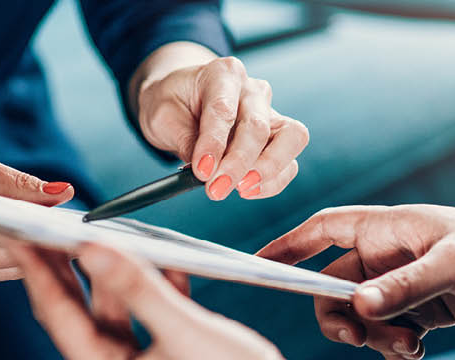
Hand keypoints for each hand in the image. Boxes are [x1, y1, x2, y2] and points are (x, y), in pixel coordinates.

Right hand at [0, 131, 73, 292]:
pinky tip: (26, 242)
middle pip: (21, 257)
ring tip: (54, 229)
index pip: (13, 238)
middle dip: (49, 241)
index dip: (49, 234)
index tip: (78, 227)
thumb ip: (17, 183)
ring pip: (18, 268)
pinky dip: (20, 257)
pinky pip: (6, 272)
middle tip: (78, 226)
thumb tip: (62, 192)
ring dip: (38, 251)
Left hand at [10, 243, 304, 359]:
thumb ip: (136, 287)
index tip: (21, 236)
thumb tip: (92, 251)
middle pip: (83, 318)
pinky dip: (153, 297)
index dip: (37, 272)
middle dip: (69, 273)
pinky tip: (165, 267)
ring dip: (117, 280)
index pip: (58, 317)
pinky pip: (152, 329)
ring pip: (120, 320)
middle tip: (53, 231)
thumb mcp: (184, 331)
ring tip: (109, 239)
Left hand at [133, 43, 308, 200]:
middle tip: (217, 189)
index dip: (214, 144)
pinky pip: (289, 161)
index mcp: (223, 74)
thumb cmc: (173, 102)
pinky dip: (273, 181)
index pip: (224, 110)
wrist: (183, 100)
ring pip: (291, 139)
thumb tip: (206, 171)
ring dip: (268, 171)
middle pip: (258, 126)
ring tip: (240, 189)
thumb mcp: (163, 116)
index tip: (202, 171)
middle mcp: (252, 90)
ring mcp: (270, 112)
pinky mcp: (278, 137)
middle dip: (238, 163)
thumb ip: (184, 140)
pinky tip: (247, 190)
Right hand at [257, 201, 454, 359]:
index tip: (259, 264)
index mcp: (386, 229)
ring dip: (372, 336)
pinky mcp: (425, 309)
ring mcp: (404, 283)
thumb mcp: (453, 264)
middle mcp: (388, 255)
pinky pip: (389, 331)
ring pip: (361, 315)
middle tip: (357, 335)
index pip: (322, 232)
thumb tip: (358, 309)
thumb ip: (405, 287)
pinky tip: (416, 349)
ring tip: (405, 344)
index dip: (288, 246)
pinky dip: (394, 346)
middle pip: (333, 287)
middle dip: (338, 315)